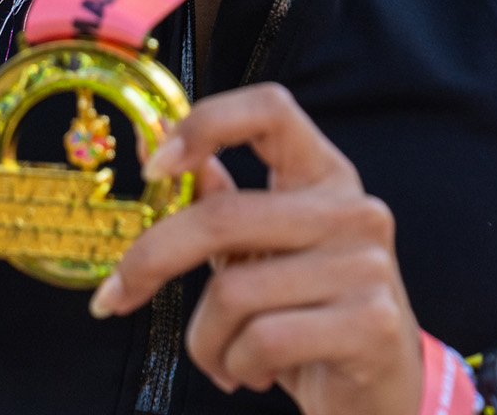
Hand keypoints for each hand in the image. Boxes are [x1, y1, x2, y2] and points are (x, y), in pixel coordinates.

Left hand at [90, 84, 423, 414]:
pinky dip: (236, 366)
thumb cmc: (311, 318)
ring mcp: (367, 266)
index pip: (271, 109)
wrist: (381, 394)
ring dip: (205, 340)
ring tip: (222, 358)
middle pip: (224, 215)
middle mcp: (354, 210)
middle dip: (152, 260)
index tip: (154, 167)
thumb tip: (152, 147)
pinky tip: (254, 374)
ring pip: (233, 292)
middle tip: (115, 296)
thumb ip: (220, 203)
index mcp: (325, 176)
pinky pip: (262, 340)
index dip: (205, 124)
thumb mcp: (265, 255)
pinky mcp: (372, 324)